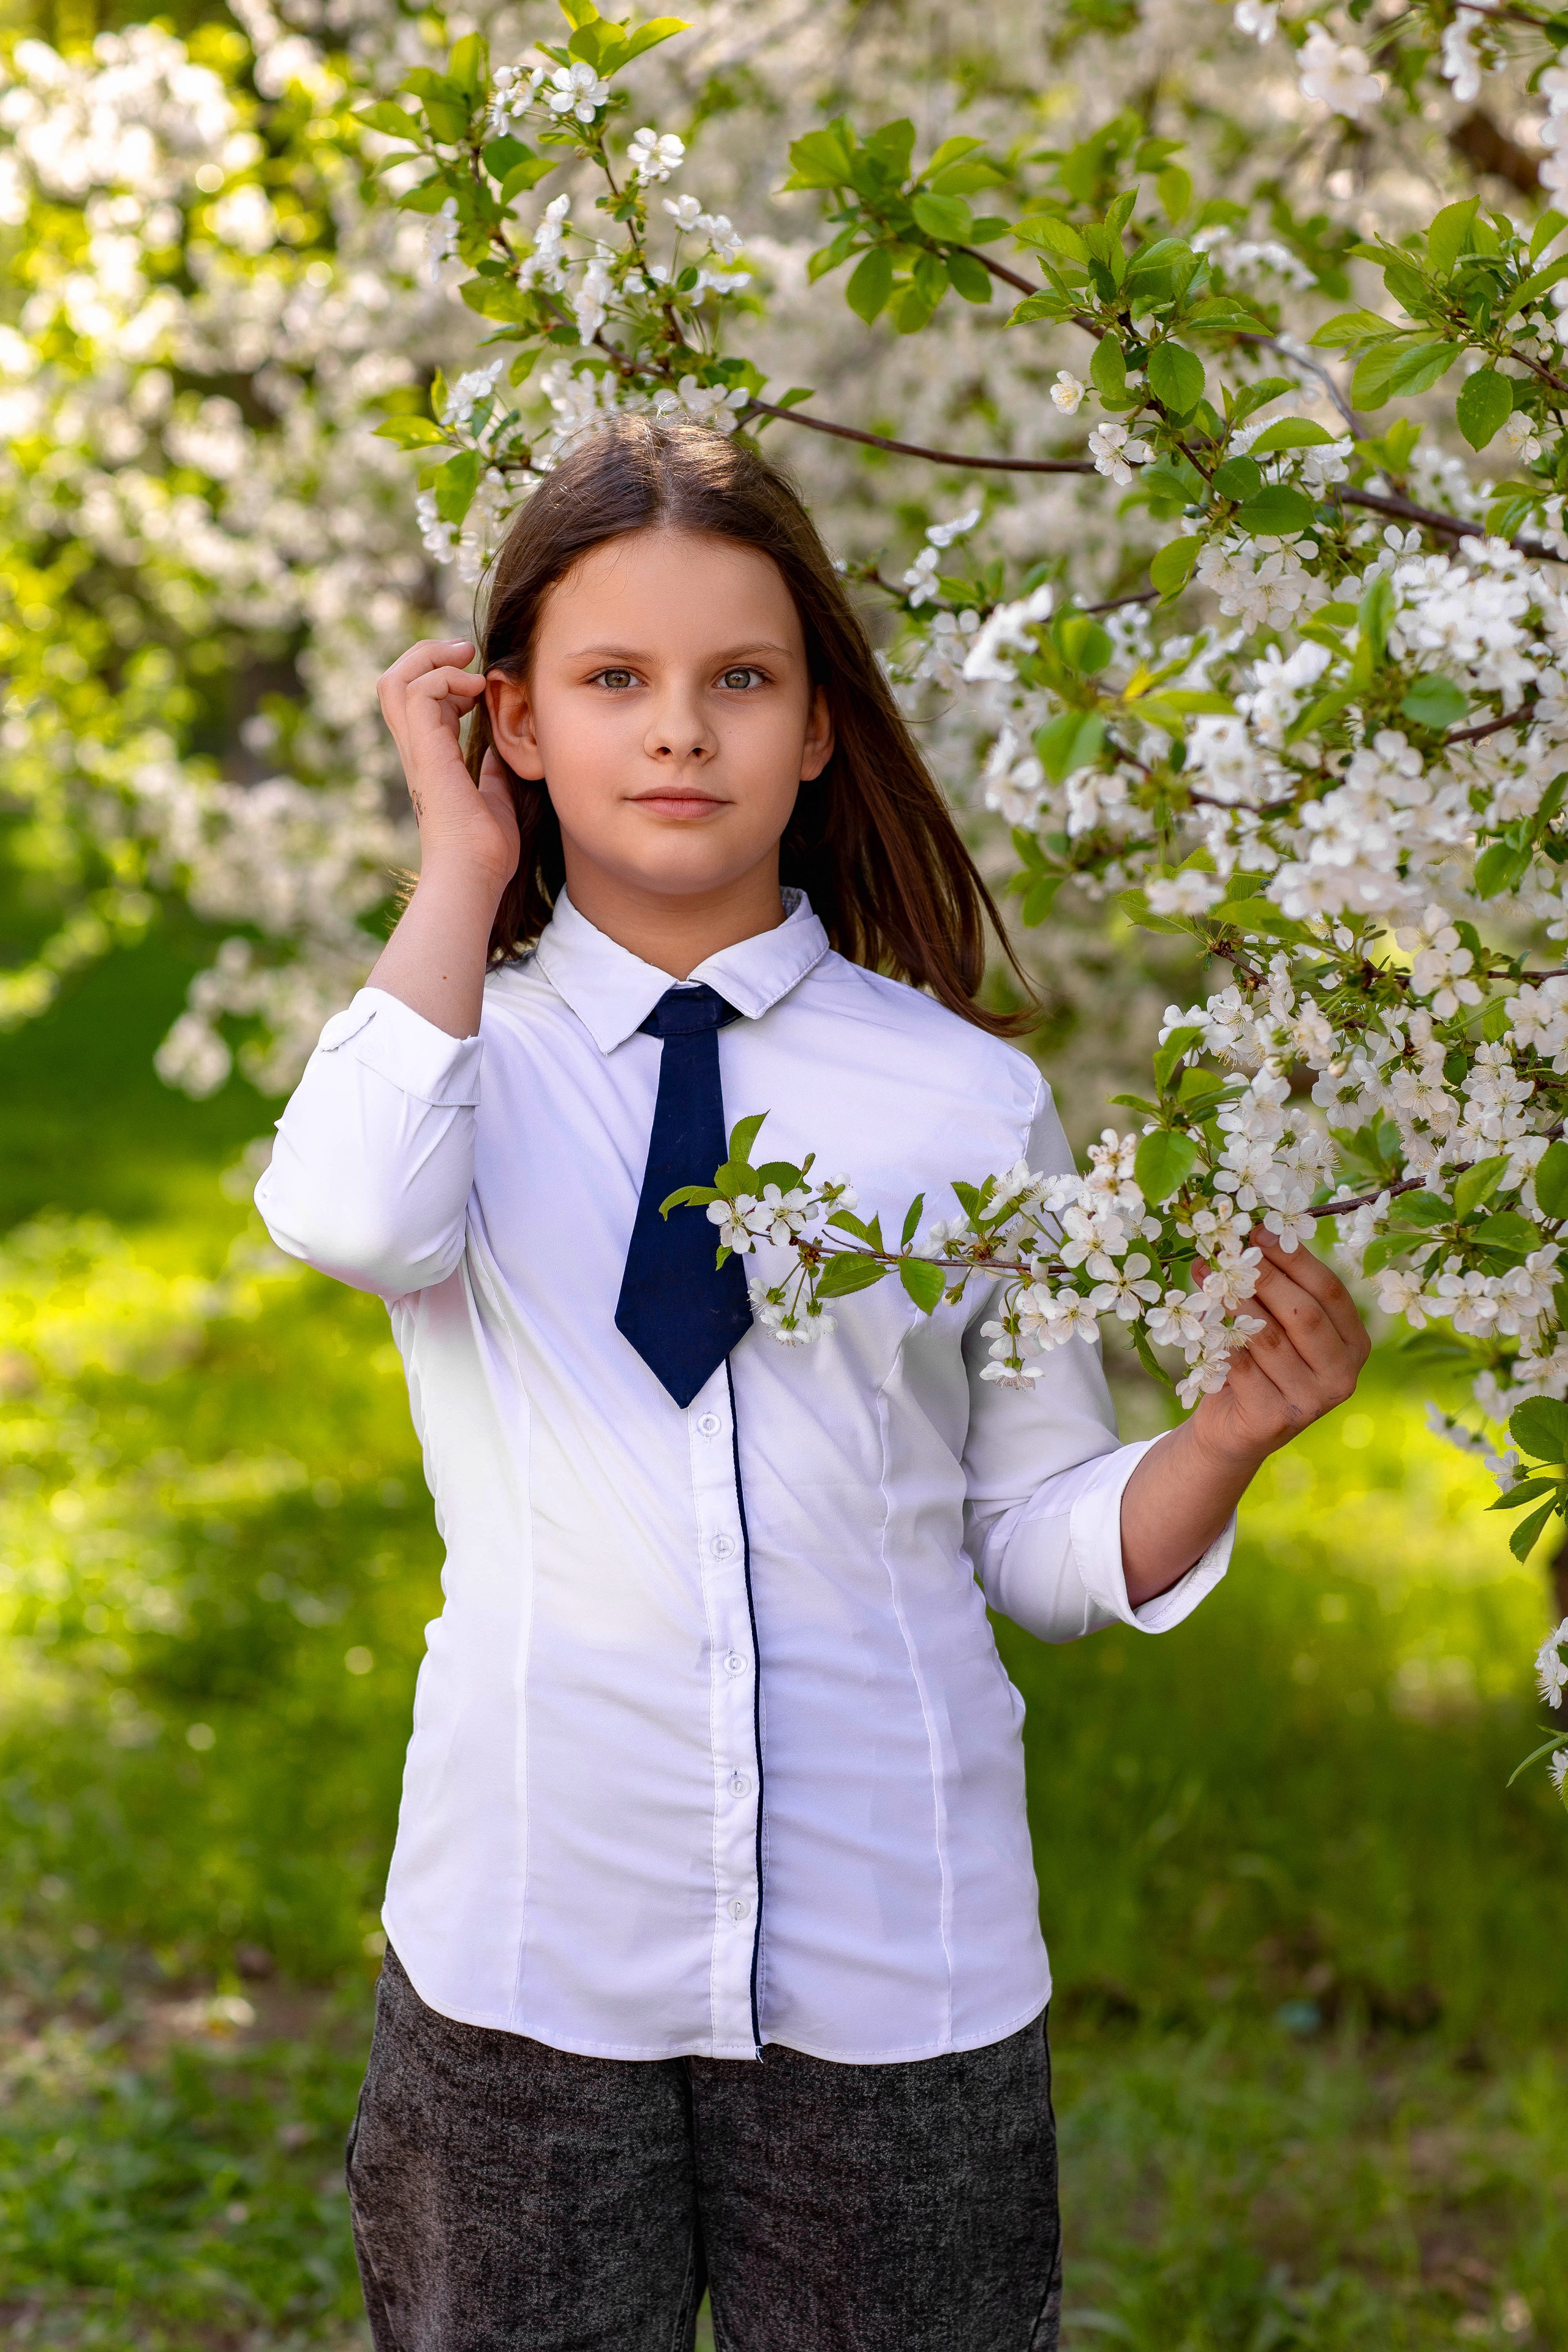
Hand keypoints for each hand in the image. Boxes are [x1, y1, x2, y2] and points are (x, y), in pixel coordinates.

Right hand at [377, 638, 519, 891]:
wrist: (474, 876)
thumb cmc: (485, 850)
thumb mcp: (496, 796)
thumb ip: (492, 771)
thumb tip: (501, 753)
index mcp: (429, 758)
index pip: (413, 699)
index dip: (440, 676)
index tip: (477, 679)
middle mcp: (415, 750)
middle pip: (393, 681)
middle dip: (426, 654)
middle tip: (466, 651)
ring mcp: (417, 751)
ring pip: (397, 680)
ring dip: (435, 661)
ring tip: (471, 666)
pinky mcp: (426, 753)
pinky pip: (419, 693)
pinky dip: (446, 680)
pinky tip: (475, 694)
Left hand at [1190, 1229, 1370, 1473]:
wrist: (1234, 1427)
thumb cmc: (1259, 1365)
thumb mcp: (1279, 1326)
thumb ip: (1279, 1289)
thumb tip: (1252, 1234)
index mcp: (1353, 1344)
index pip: (1330, 1292)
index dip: (1295, 1259)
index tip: (1260, 1231)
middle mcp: (1342, 1375)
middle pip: (1304, 1314)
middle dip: (1264, 1277)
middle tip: (1230, 1252)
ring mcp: (1312, 1401)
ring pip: (1269, 1338)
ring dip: (1235, 1302)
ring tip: (1209, 1277)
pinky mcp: (1275, 1419)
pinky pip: (1241, 1366)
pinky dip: (1219, 1339)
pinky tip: (1203, 1320)